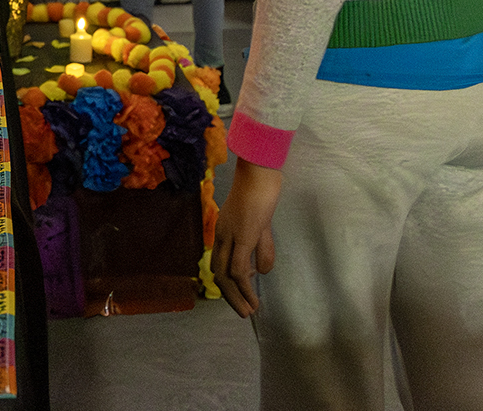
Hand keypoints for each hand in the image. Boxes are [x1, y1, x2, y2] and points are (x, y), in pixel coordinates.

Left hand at [212, 157, 282, 317]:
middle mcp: (222, 236)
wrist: (261, 171)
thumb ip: (262, 248)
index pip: (220, 263)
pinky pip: (238, 269)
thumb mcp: (263, 226)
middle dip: (231, 297)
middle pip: (219, 274)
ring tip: (249, 311)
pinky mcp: (242, 237)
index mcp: (224, 231)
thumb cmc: (262, 191)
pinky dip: (244, 288)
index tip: (244, 294)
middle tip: (244, 312)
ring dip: (237, 297)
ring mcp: (230, 236)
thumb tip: (262, 272)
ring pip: (226, 276)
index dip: (229, 283)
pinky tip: (253, 297)